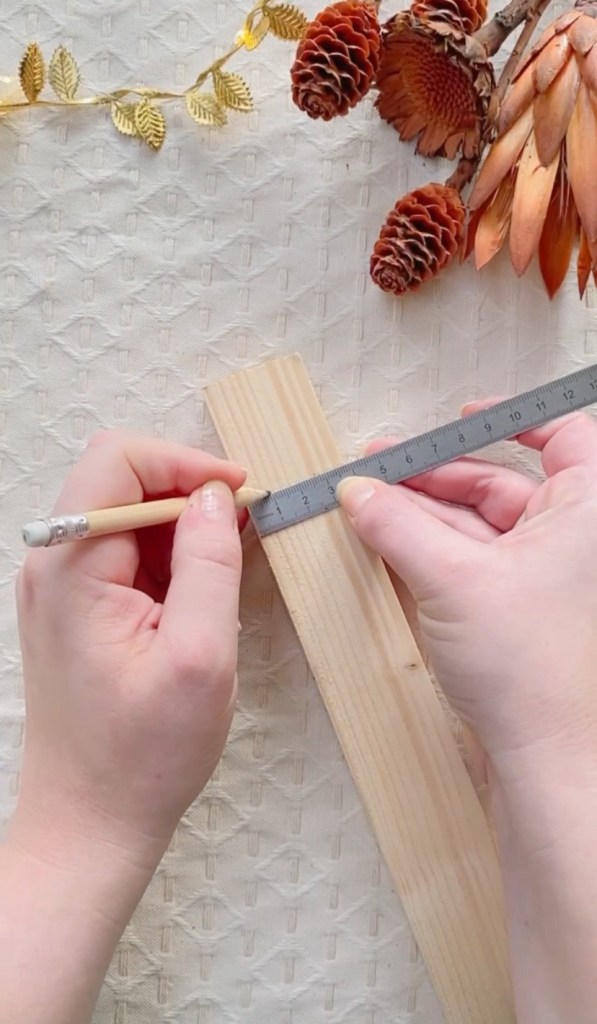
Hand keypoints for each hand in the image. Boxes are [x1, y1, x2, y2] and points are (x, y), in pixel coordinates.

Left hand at [13, 430, 245, 861]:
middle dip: (187, 488)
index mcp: (72, 568)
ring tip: (231, 558)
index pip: (118, 461)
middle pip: (120, 480)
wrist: (91, 822)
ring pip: (126, 514)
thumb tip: (217, 495)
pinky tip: (203, 585)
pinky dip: (170, 553)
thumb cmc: (143, 755)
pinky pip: (126, 552)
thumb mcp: (199, 657)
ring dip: (182, 523)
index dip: (185, 462)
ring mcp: (61, 586)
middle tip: (244, 522)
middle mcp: (54, 564)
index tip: (241, 492)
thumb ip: (210, 564)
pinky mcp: (77, 607)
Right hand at [338, 406, 596, 1022]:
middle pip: (503, 483)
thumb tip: (358, 490)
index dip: (512, 420)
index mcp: (586, 511)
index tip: (460, 418)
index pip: (562, 436)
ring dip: (423, 514)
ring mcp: (546, 579)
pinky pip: (472, 564)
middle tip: (377, 470)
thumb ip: (398, 525)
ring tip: (366, 507)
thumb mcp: (452, 578)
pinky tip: (388, 543)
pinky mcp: (519, 613)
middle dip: (436, 474)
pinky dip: (431, 551)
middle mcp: (573, 540)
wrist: (547, 760)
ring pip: (480, 526)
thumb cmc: (532, 667)